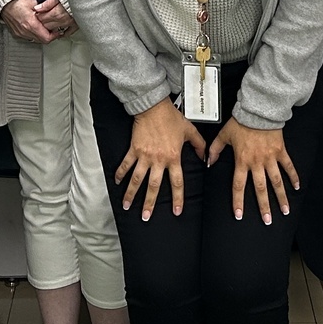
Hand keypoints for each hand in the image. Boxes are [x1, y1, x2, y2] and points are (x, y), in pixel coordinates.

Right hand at [0, 0, 56, 44]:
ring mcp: (19, 33)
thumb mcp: (35, 2)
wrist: (4, 1)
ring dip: (41, 34)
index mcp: (30, 24)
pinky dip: (34, 33)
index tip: (58, 30)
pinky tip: (35, 26)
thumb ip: (45, 10)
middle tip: (53, 28)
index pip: (47, 38)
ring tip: (44, 26)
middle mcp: (24, 31)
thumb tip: (54, 13)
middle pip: (41, 40)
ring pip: (35, 39)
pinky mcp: (16, 33)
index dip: (55, 35)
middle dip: (49, 35)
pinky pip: (28, 37)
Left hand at [37, 0, 76, 37]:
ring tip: (47, 25)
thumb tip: (37, 8)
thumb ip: (47, 3)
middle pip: (48, 25)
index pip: (43, 18)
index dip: (37, 16)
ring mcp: (70, 23)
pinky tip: (59, 33)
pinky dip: (62, 33)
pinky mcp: (76, 24)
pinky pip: (68, 32)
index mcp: (57, 12)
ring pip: (56, 29)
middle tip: (39, 20)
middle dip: (42, 23)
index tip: (35, 14)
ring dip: (50, 28)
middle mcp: (63, 19)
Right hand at [116, 98, 205, 219]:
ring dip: (132, 194)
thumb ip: (199, 145)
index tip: (177, 211)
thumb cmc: (171, 117)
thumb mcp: (189, 131)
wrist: (154, 107)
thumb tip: (205, 158)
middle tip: (146, 216)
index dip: (178, 198)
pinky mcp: (134, 150)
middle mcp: (158, 160)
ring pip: (137, 179)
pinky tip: (117, 182)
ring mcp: (144, 156)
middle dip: (149, 203)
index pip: (177, 182)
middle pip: (154, 186)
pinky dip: (120, 173)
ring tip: (127, 206)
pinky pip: (126, 164)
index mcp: (173, 157)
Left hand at [207, 118, 299, 224]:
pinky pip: (288, 166)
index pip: (238, 185)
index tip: (239, 215)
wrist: (258, 110)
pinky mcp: (280, 151)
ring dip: (281, 197)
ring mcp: (270, 158)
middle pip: (260, 189)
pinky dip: (293, 177)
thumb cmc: (241, 122)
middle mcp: (257, 162)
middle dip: (264, 206)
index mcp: (242, 160)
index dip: (238, 202)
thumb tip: (208, 162)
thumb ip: (215, 150)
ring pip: (276, 182)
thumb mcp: (224, 135)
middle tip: (267, 221)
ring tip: (285, 210)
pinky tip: (296, 188)